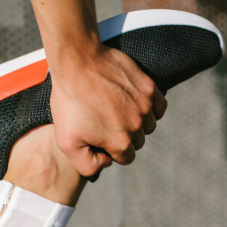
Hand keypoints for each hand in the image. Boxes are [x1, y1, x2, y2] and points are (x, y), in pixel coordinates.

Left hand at [50, 45, 167, 176]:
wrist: (77, 62)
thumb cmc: (70, 101)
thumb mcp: (67, 142)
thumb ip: (88, 164)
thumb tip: (107, 162)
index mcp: (120, 142)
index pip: (125, 158)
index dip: (111, 150)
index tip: (99, 136)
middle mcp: (137, 126)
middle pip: (138, 142)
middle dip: (123, 136)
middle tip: (105, 121)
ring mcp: (145, 106)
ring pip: (148, 125)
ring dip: (136, 122)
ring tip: (116, 110)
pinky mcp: (149, 87)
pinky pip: (159, 107)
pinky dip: (151, 108)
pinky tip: (134, 103)